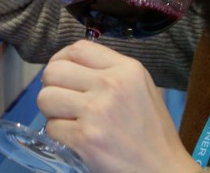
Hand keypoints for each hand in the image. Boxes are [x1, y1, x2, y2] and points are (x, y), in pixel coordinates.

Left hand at [37, 40, 197, 172]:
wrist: (164, 170)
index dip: (62, 59)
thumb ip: (110, 71)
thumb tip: (70, 64)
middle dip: (52, 87)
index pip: (78, 48)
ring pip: (45, 98)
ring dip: (52, 111)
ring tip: (68, 120)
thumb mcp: (140, 88)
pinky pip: (51, 127)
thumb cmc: (152, 132)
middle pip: (54, 71)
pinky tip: (75, 138)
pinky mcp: (85, 138)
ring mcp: (96, 111)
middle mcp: (111, 85)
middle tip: (63, 101)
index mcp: (127, 69)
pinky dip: (58, 135)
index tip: (63, 75)